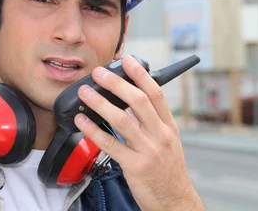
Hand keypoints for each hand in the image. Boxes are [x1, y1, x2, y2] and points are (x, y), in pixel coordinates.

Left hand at [74, 55, 203, 210]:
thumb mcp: (170, 142)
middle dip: (117, 83)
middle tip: (99, 73)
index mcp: (169, 126)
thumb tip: (134, 102)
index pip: (155, 94)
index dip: (141, 75)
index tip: (128, 60)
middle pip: (138, 101)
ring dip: (100, 103)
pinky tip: (82, 121)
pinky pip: (110, 144)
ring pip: (122, 120)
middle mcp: (160, 135)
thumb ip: (155, 122)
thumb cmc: (169, 171)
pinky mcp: (134, 166)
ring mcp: (148, 150)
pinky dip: (93, 130)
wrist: (174, 201)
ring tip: (85, 93)